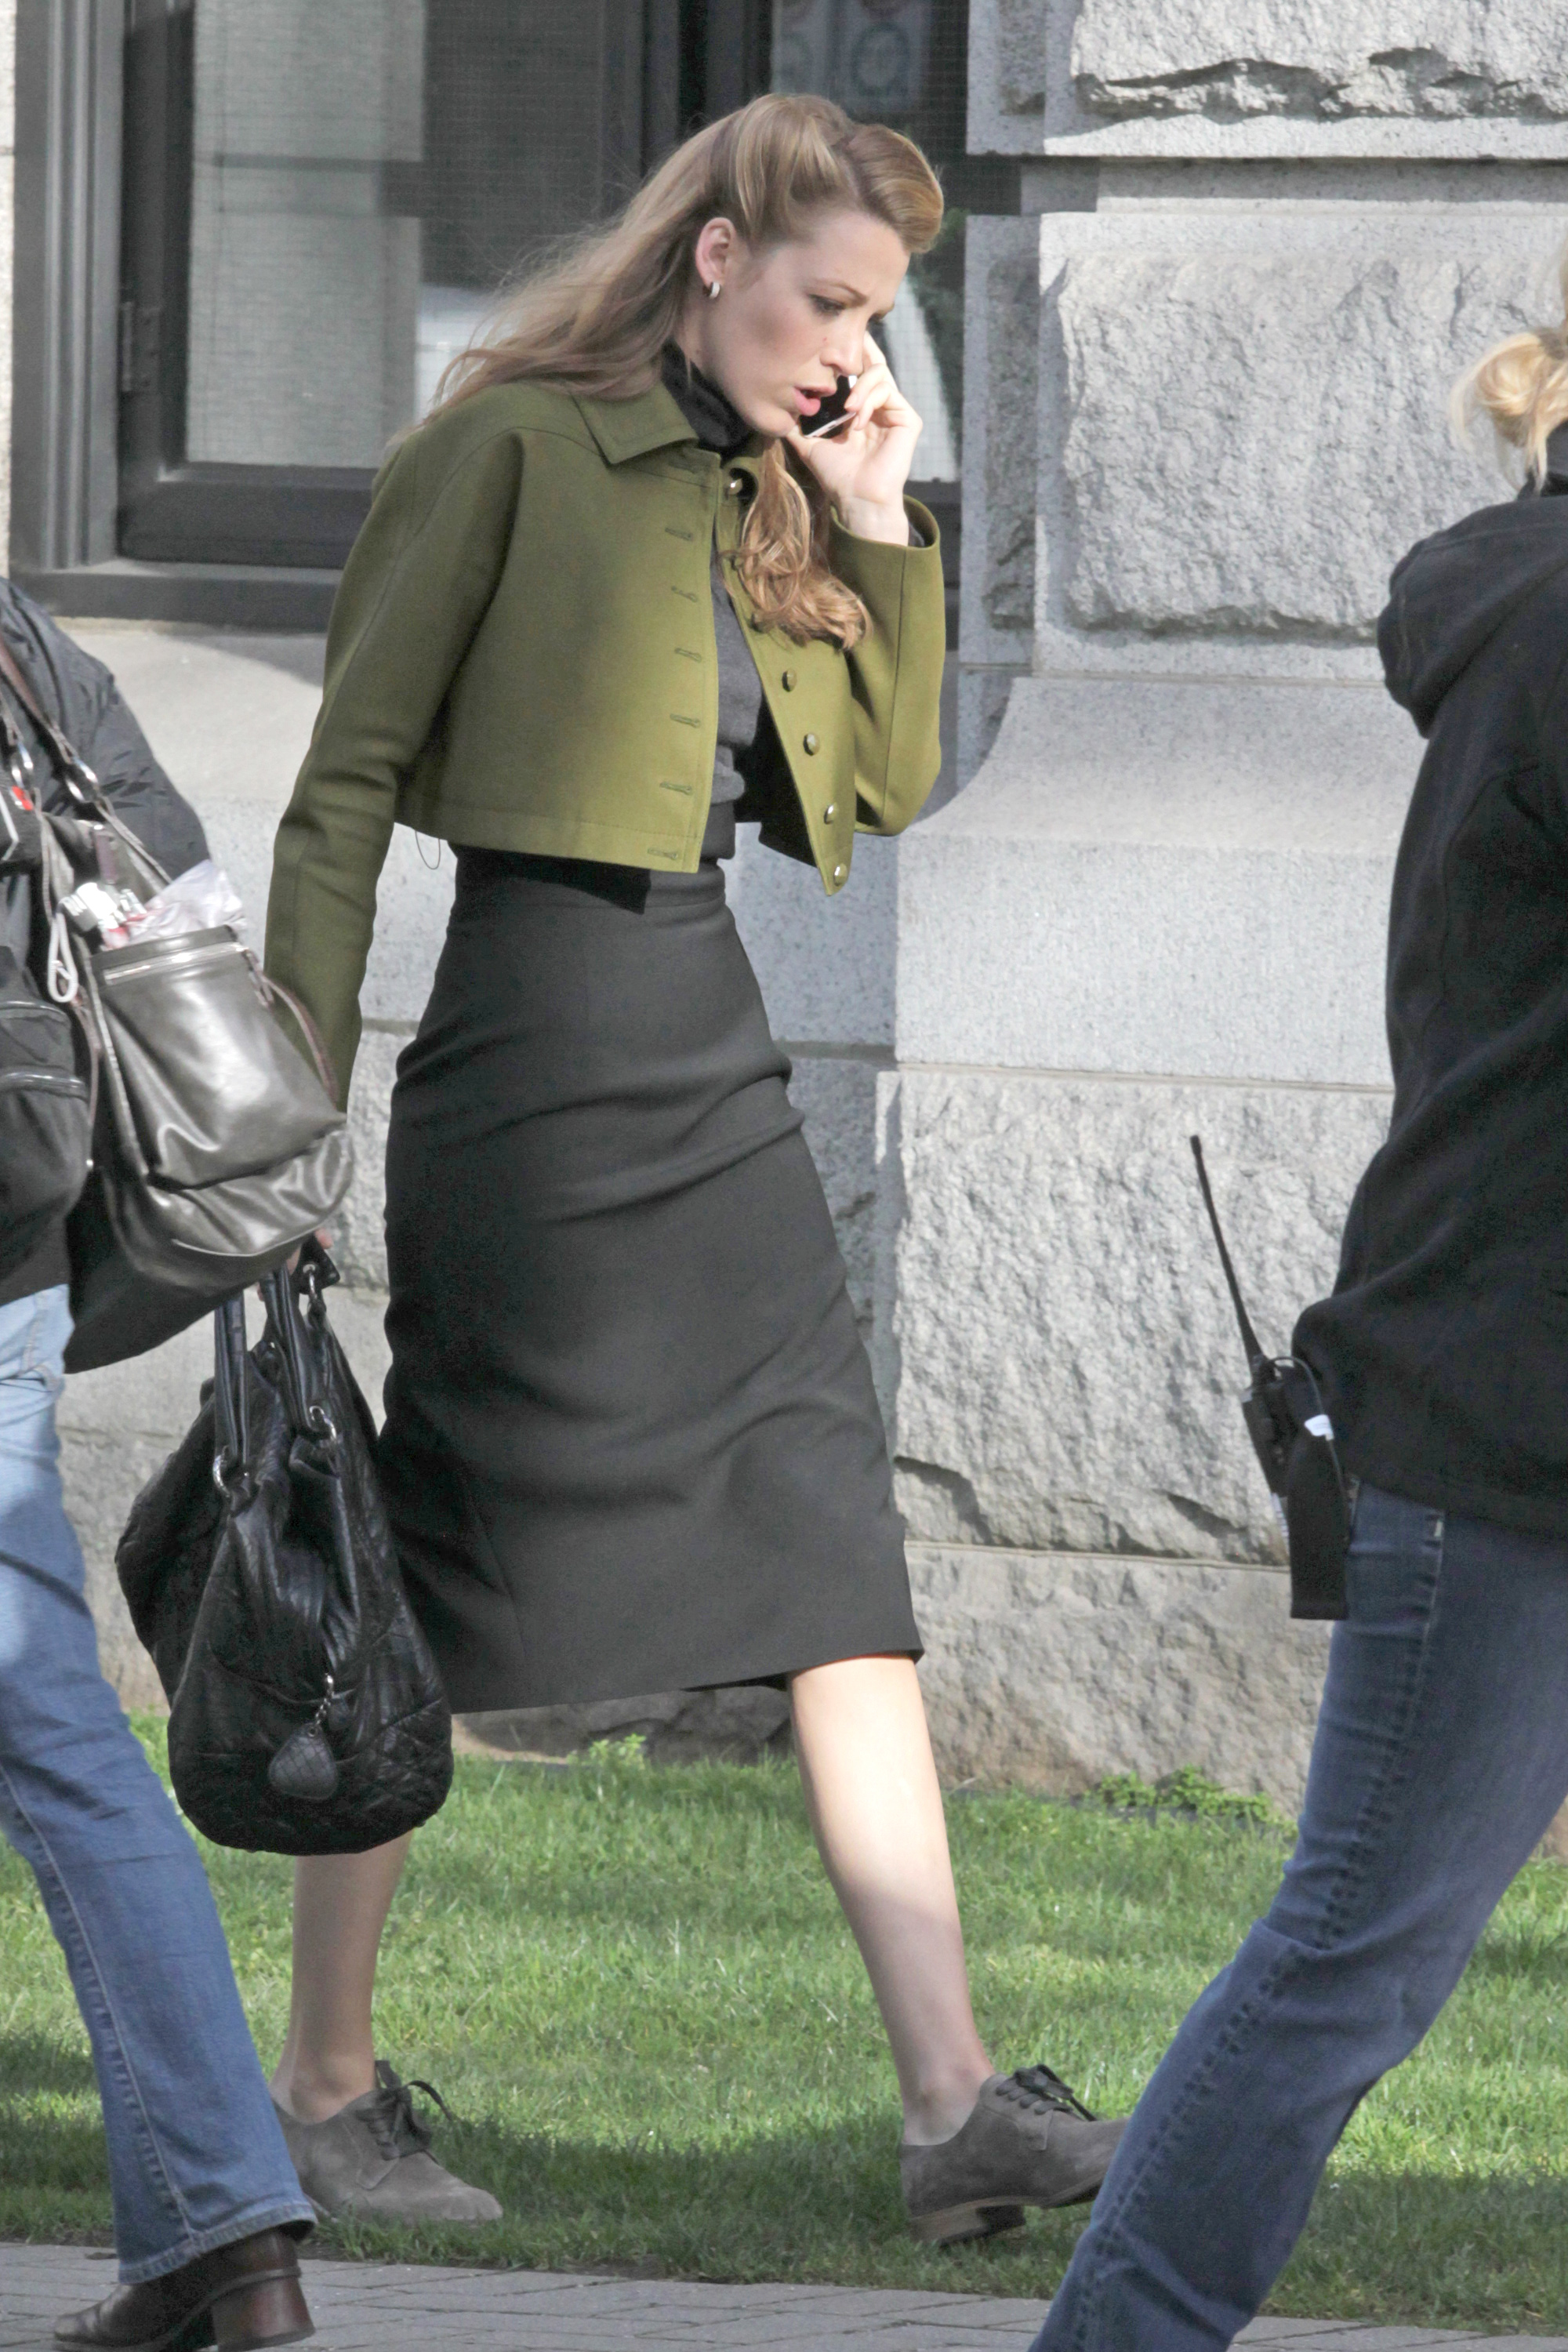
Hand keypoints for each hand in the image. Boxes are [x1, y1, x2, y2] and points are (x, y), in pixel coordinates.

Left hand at [784, 336, 920, 545]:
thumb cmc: (836, 476)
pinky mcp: (908, 419)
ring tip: (846, 409)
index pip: (856, 370)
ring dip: (859, 387)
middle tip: (841, 341)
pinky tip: (857, 421)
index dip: (846, 353)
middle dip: (858, 348)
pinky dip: (870, 400)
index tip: (827, 342)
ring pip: (879, 374)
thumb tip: (776, 405)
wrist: (856, 499)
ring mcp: (894, 410)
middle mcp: (879, 404)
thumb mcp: (809, 443)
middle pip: (873, 361)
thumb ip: (796, 423)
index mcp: (859, 407)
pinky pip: (888, 391)